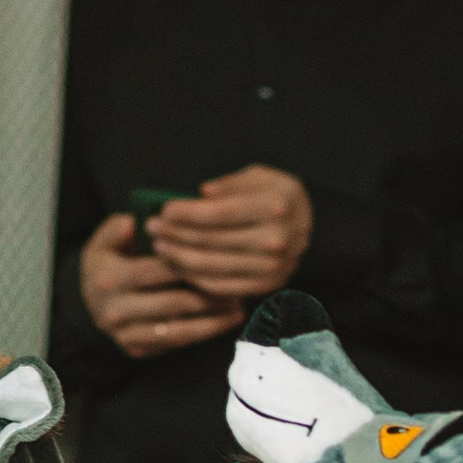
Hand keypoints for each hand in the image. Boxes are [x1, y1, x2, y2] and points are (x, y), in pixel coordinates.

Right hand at [78, 213, 240, 360]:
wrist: (89, 300)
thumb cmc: (107, 262)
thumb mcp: (104, 238)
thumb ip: (118, 227)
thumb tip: (133, 223)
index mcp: (110, 278)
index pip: (158, 270)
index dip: (191, 264)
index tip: (220, 259)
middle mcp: (116, 310)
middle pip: (174, 302)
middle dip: (210, 295)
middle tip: (239, 287)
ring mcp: (125, 334)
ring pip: (179, 330)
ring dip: (213, 321)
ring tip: (238, 308)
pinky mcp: (135, 349)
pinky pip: (175, 343)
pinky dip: (201, 333)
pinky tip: (222, 322)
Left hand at [147, 168, 313, 304]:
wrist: (311, 227)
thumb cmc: (277, 197)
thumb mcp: (259, 176)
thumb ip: (229, 184)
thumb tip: (199, 195)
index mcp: (274, 206)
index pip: (219, 214)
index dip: (186, 214)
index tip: (163, 210)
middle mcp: (276, 239)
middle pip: (212, 242)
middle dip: (175, 235)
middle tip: (152, 229)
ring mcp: (273, 267)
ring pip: (212, 267)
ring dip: (179, 259)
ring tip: (159, 247)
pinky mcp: (266, 286)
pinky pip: (222, 287)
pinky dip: (195, 278)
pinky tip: (178, 266)